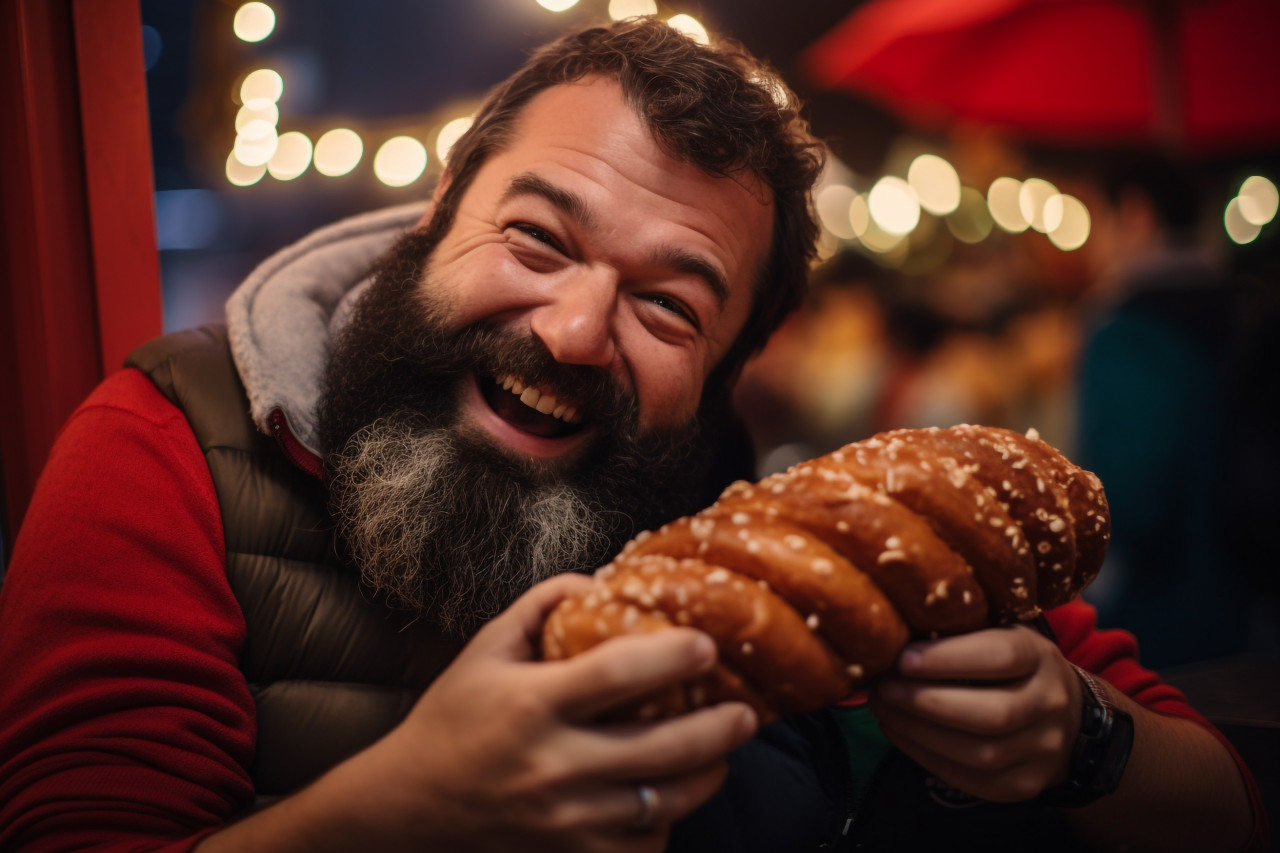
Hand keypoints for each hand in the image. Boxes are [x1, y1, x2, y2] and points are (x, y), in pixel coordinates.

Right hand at [354, 573, 758, 852]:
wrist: (409, 804)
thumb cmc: (453, 716)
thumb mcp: (486, 647)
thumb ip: (542, 604)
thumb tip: (601, 581)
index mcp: (532, 704)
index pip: (616, 676)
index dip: (672, 658)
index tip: (708, 647)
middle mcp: (553, 765)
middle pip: (660, 749)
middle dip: (719, 729)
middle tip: (746, 712)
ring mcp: (564, 818)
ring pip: (663, 804)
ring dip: (706, 777)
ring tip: (723, 753)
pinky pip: (639, 846)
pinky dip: (665, 823)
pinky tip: (671, 796)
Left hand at [867, 624, 1080, 802]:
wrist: (1062, 716)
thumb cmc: (1010, 665)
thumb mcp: (996, 634)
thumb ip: (957, 634)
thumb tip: (893, 638)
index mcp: (1040, 656)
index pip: (1001, 656)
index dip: (948, 658)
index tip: (902, 659)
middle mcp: (1050, 704)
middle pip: (993, 714)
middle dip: (928, 703)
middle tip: (885, 689)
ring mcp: (1043, 749)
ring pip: (981, 753)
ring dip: (920, 733)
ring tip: (885, 711)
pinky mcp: (1026, 785)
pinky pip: (972, 780)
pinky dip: (927, 757)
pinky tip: (900, 733)